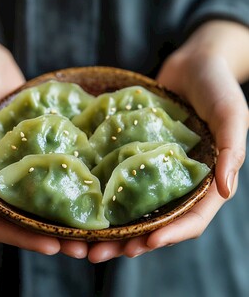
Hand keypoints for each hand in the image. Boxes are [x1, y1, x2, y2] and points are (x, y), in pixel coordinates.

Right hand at [0, 17, 88, 258]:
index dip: (23, 238)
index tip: (54, 246)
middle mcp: (0, 180)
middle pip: (27, 218)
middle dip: (54, 234)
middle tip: (85, 246)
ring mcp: (21, 166)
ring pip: (44, 199)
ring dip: (68, 216)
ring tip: (96, 226)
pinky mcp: (37, 151)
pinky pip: (55, 171)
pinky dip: (71, 184)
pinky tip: (95, 188)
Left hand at [87, 20, 248, 262]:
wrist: (192, 64)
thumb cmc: (216, 86)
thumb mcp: (231, 114)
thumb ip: (231, 150)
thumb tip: (225, 189)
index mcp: (206, 179)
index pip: (193, 217)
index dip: (172, 234)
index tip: (146, 243)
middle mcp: (180, 181)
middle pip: (157, 221)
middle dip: (132, 241)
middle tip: (99, 254)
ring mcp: (157, 169)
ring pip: (135, 206)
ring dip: (113, 227)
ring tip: (85, 241)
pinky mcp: (138, 154)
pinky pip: (122, 179)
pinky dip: (106, 195)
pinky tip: (84, 203)